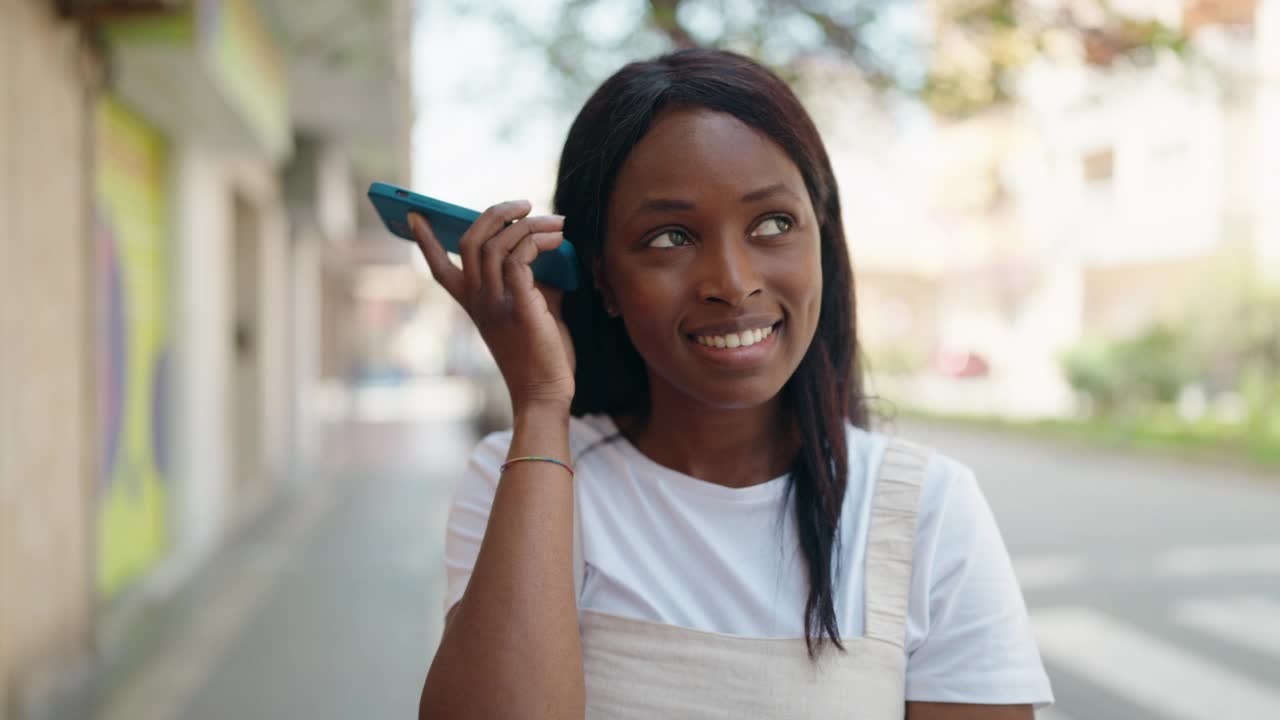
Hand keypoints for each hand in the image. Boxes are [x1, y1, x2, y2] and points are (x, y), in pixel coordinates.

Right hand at [409, 201, 574, 414]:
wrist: (546, 393)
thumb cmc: (542, 352)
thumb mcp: (532, 306)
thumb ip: (533, 276)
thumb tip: (549, 243)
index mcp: (473, 303)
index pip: (439, 268)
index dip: (425, 240)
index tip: (415, 215)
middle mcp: (477, 301)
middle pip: (470, 240)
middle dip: (496, 212)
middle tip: (525, 203)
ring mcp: (495, 304)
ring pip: (497, 243)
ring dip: (528, 224)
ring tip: (557, 223)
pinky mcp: (518, 308)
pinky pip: (518, 259)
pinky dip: (537, 242)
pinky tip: (557, 241)